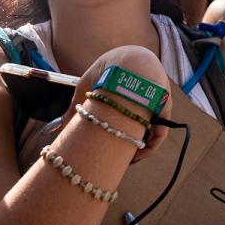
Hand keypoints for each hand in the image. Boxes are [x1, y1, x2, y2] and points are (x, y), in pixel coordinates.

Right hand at [62, 45, 171, 162]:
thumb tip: (60, 129)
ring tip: (126, 160)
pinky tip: (138, 155)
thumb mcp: (84, 90)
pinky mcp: (165, 109)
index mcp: (124, 91)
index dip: (113, 133)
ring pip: (149, 132)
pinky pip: (160, 133)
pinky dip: (150, 146)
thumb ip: (74, 110)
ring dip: (138, 148)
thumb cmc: (104, 72)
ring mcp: (155, 104)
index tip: (104, 147)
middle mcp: (141, 99)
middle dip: (125, 143)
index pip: (120, 117)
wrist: (129, 64)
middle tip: (116, 158)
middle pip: (135, 127)